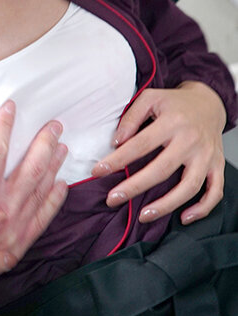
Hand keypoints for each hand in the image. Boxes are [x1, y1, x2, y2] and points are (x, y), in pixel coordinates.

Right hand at [0, 100, 67, 259]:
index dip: (3, 126)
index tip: (10, 106)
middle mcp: (0, 214)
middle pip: (30, 170)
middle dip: (43, 144)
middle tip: (54, 126)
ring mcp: (11, 233)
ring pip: (40, 193)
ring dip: (53, 168)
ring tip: (62, 148)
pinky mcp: (15, 248)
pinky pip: (42, 222)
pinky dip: (53, 202)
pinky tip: (60, 187)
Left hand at [90, 82, 226, 224]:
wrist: (209, 103)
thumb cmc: (175, 104)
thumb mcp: (150, 98)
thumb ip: (131, 117)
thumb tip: (117, 141)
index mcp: (173, 121)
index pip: (141, 144)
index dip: (118, 160)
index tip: (98, 171)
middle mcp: (192, 140)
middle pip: (162, 169)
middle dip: (135, 187)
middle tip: (112, 199)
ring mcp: (207, 155)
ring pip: (189, 186)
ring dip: (166, 205)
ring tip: (143, 215)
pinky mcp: (217, 166)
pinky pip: (215, 192)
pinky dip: (202, 208)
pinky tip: (184, 217)